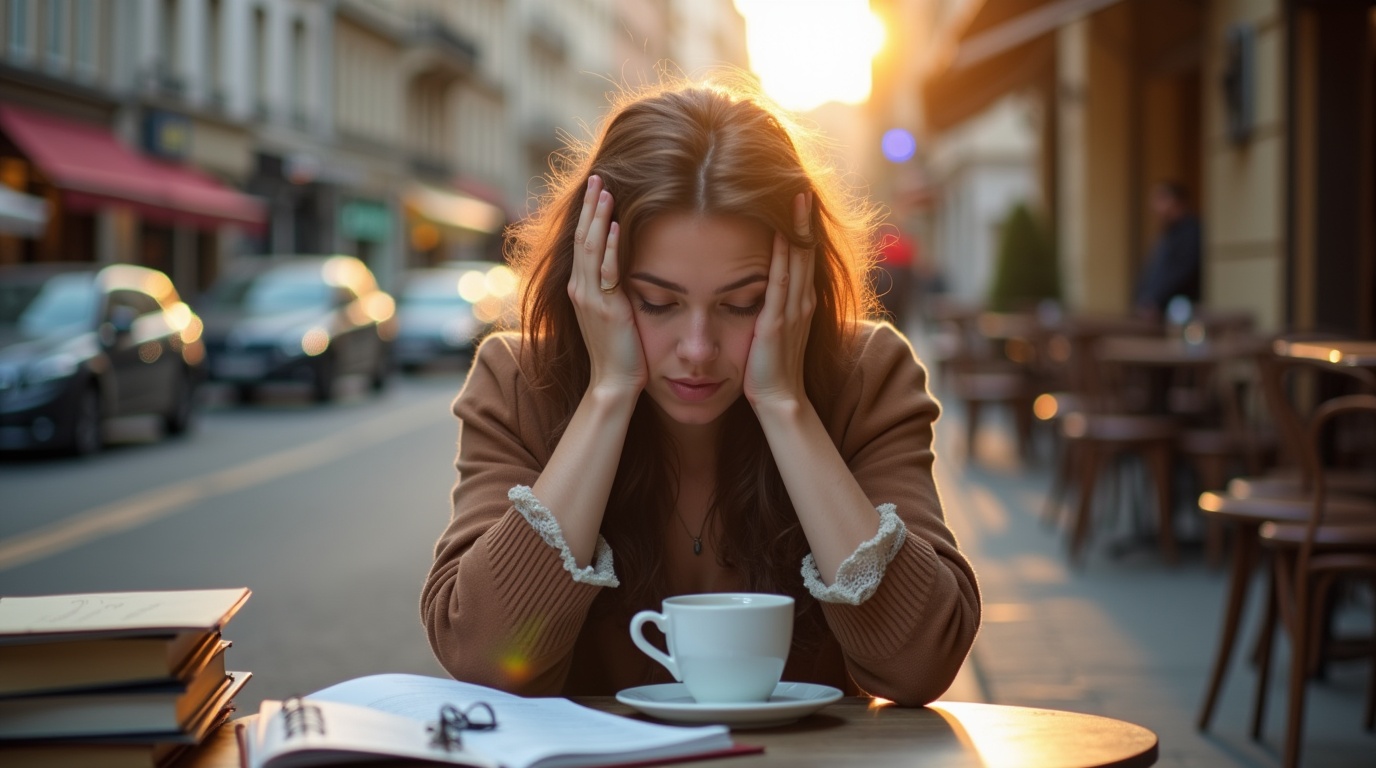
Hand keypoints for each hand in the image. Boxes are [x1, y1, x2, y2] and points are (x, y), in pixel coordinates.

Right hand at [568, 176, 645, 396]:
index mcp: (579, 288)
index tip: (596, 189)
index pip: (582, 242)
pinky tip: (616, 225)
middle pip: (582, 238)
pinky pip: (607, 271)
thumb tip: (626, 264)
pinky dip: (611, 246)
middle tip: (598, 177)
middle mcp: (579, 289)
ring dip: (599, 217)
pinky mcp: (605, 308)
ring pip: (591, 248)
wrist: (612, 382)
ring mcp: (590, 298)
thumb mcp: (610, 312)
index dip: (587, 214)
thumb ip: (612, 288)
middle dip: (590, 206)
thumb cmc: (618, 350)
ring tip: (605, 190)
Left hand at [745, 192, 814, 409]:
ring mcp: (792, 311)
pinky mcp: (776, 323)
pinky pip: (780, 283)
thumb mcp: (776, 327)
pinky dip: (780, 256)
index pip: (804, 255)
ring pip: (797, 261)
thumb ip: (775, 304)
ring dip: (797, 228)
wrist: (779, 400)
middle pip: (806, 250)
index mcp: (802, 301)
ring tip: (797, 197)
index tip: (799, 196)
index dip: (803, 226)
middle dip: (804, 218)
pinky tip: (778, 234)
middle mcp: (802, 301)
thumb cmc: (771, 366)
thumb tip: (763, 281)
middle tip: (802, 183)